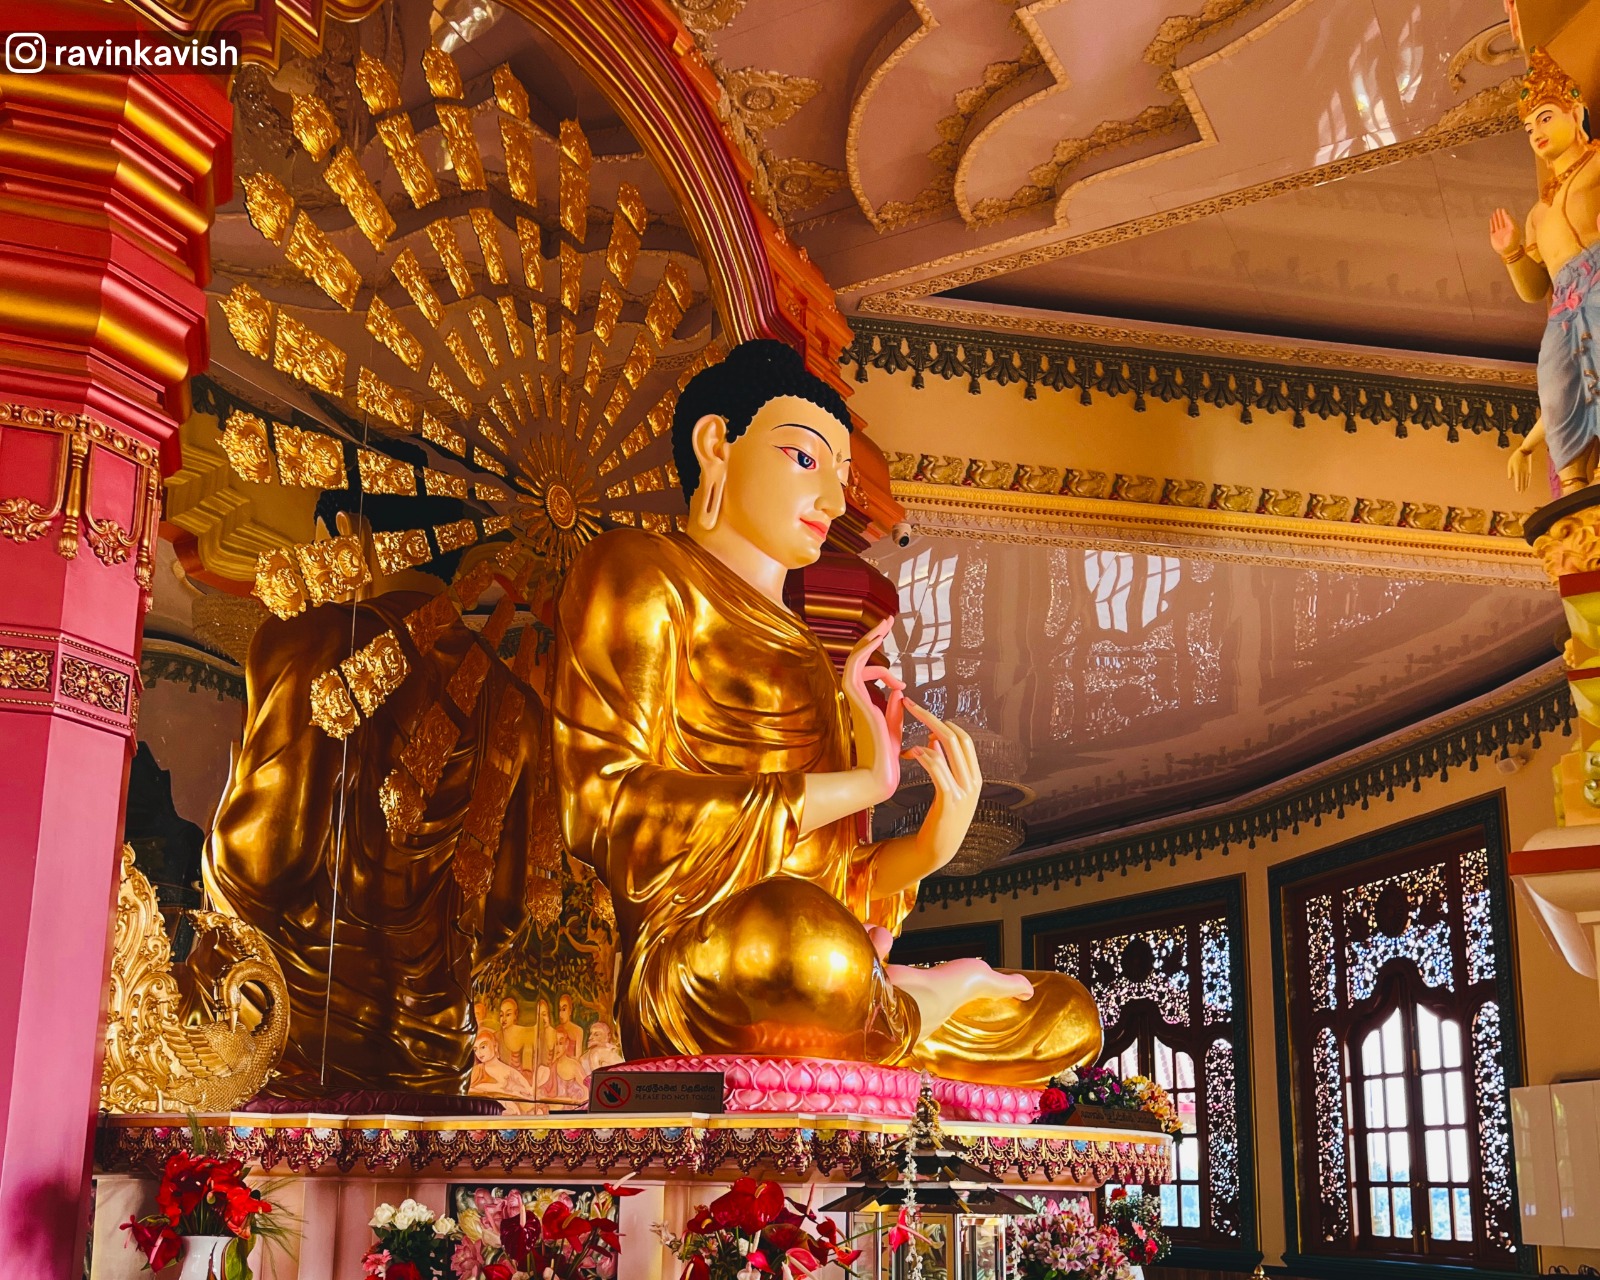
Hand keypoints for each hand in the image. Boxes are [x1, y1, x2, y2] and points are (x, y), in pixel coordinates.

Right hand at [842, 617, 904, 805]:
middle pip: (858, 661)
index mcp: (865, 705)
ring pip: (855, 659)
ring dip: (870, 639)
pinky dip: (865, 650)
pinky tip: (878, 639)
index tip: (899, 672)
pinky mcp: (856, 698)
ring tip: (887, 624)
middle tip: (888, 621)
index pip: (867, 676)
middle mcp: (857, 698)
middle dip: (872, 639)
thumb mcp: (894, 727)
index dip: (881, 666)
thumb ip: (894, 709)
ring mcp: (855, 697)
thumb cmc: (886, 756)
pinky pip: (855, 666)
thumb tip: (899, 691)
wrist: (880, 774)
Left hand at [903, 701, 980, 869]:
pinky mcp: (949, 801)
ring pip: (947, 749)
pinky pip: (937, 768)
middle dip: (931, 717)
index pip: (965, 739)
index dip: (944, 721)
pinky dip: (924, 756)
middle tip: (910, 705)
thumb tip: (933, 738)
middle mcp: (973, 781)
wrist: (938, 850)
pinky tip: (912, 753)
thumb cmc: (940, 818)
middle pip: (956, 737)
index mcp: (975, 776)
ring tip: (906, 743)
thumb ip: (944, 763)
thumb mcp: (947, 788)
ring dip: (922, 737)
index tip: (923, 712)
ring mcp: (963, 791)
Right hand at [1490, 207, 1521, 257]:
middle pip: (1502, 220)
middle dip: (1500, 215)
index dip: (1505, 214)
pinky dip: (1492, 223)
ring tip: (1494, 213)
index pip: (1508, 219)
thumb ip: (1511, 222)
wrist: (1508, 251)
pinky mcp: (1494, 236)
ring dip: (1496, 218)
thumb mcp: (1514, 230)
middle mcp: (1505, 230)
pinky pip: (1492, 228)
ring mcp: (1499, 233)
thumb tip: (1507, 216)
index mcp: (1511, 228)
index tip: (1503, 210)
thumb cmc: (1513, 242)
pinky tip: (1491, 219)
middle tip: (1499, 209)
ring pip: (1497, 223)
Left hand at [1508, 442, 1533, 491]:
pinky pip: (1528, 477)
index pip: (1517, 480)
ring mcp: (1526, 471)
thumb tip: (1510, 478)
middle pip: (1522, 482)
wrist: (1524, 451)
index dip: (1517, 486)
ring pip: (1526, 480)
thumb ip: (1510, 471)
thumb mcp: (1509, 463)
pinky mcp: (1529, 470)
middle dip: (1521, 488)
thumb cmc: (1515, 457)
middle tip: (1520, 493)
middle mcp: (1522, 472)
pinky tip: (1527, 485)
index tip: (1517, 491)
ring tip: (1524, 491)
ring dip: (1525, 486)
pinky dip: (1528, 482)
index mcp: (1517, 471)